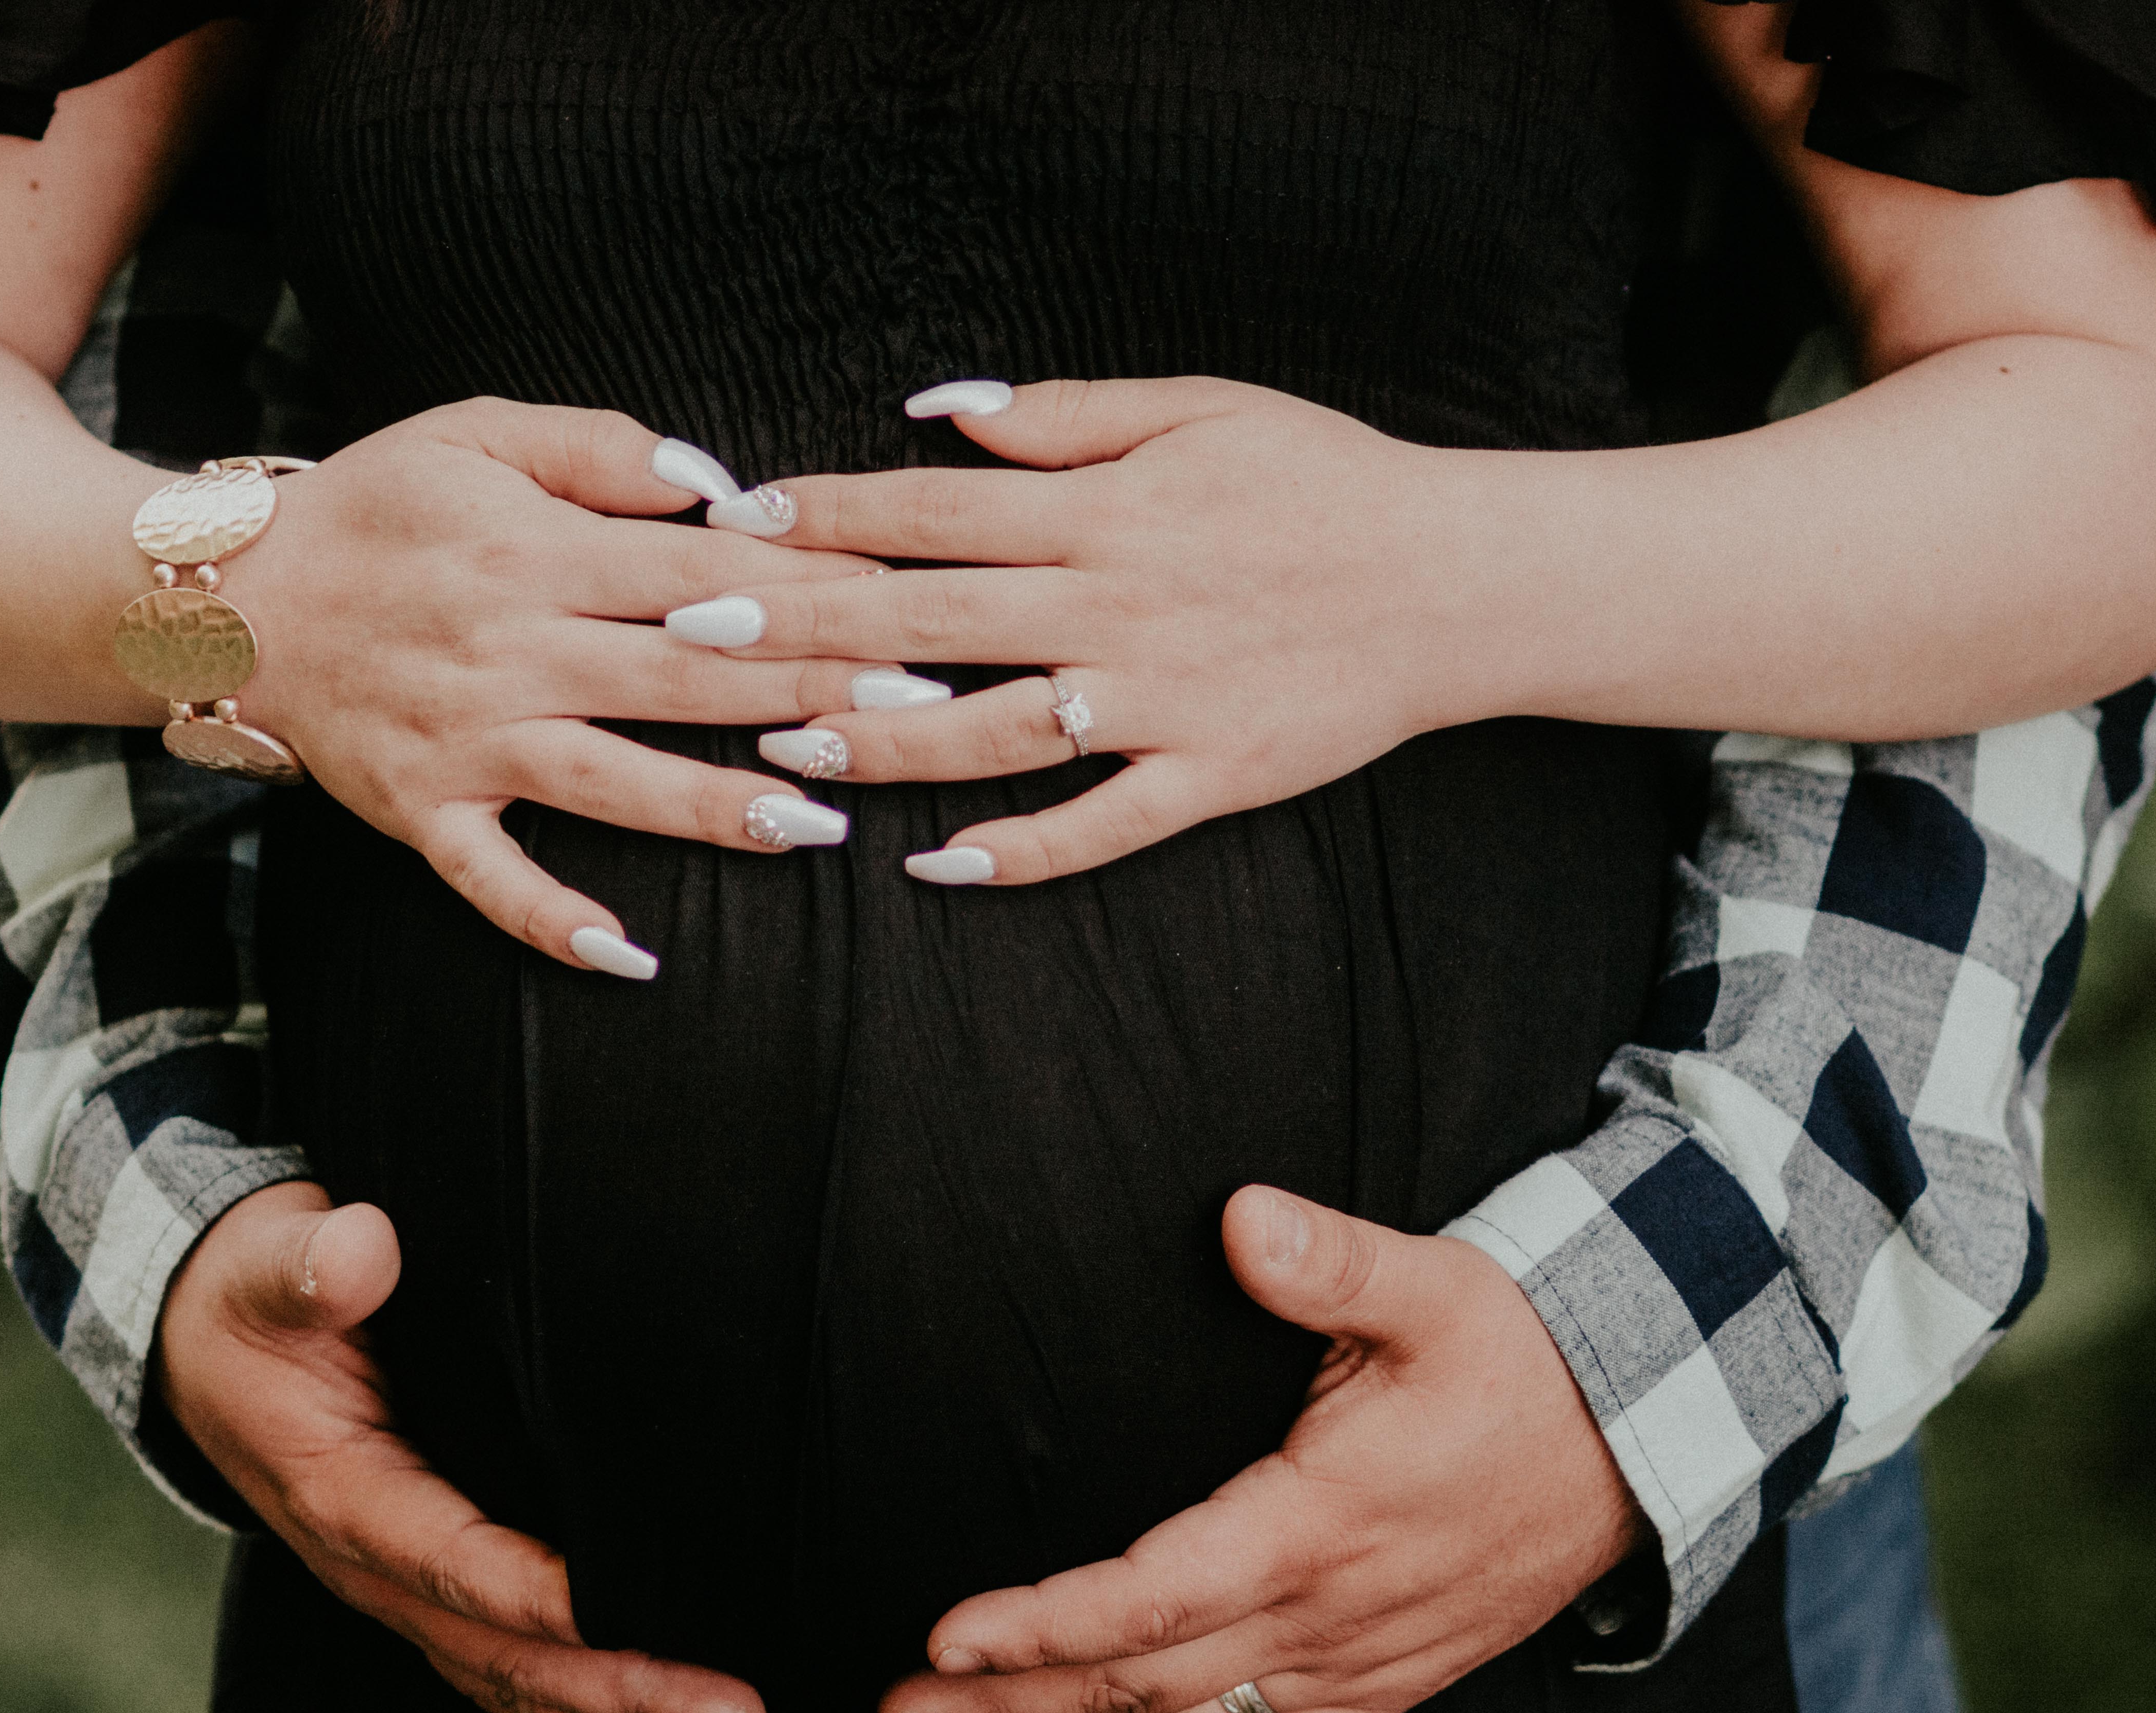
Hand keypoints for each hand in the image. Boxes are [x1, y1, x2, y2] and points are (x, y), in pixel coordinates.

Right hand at [159, 1182, 765, 1712]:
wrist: (202, 1340)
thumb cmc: (254, 1294)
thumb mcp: (267, 1266)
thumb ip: (311, 1264)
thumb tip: (360, 1251)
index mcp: (338, 1489)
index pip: (446, 1555)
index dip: (530, 1593)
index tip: (620, 1616)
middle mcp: (369, 1564)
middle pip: (499, 1652)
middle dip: (616, 1693)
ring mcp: (398, 1590)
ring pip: (509, 1685)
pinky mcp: (425, 1591)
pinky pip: (501, 1676)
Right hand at [233, 400, 888, 974]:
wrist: (220, 598)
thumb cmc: (372, 506)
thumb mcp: (476, 432)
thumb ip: (600, 449)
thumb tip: (716, 482)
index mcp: (530, 549)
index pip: (699, 569)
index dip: (806, 581)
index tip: (900, 594)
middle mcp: (506, 649)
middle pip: (684, 675)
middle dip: (804, 692)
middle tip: (911, 710)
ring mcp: (465, 741)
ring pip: (614, 782)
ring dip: (718, 807)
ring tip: (819, 825)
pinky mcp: (422, 810)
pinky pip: (495, 880)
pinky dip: (556, 923)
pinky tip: (634, 959)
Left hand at [681, 378, 1508, 885]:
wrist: (1459, 581)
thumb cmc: (1323, 481)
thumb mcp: (1200, 407)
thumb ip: (1064, 417)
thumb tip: (935, 416)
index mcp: (1108, 512)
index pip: (934, 512)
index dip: (826, 514)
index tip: (735, 520)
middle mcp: (1118, 607)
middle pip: (930, 619)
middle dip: (804, 626)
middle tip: (696, 635)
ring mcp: (1160, 702)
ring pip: (991, 732)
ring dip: (880, 742)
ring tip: (781, 751)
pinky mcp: (1207, 777)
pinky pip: (1097, 827)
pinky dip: (1016, 849)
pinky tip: (935, 863)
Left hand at [874, 1184, 1641, 1712]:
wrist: (1645, 1440)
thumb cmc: (1523, 1356)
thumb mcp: (1435, 1288)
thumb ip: (1331, 1263)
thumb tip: (1242, 1219)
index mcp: (1319, 1520)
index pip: (1150, 1593)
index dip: (1042, 1625)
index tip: (944, 1638)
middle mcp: (1329, 1613)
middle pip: (1139, 1679)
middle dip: (1009, 1701)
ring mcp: (1359, 1661)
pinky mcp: (1389, 1683)